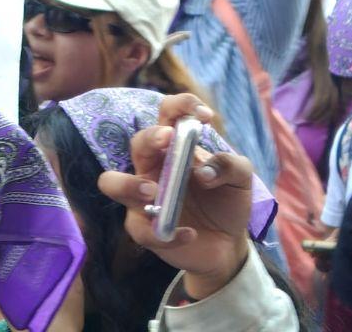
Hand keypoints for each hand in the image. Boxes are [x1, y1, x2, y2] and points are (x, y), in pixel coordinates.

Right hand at [98, 93, 250, 298]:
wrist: (228, 244)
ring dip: (129, 184)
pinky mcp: (143, 228)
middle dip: (150, 138)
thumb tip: (204, 172)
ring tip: (154, 193)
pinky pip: (143, 229)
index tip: (203, 115)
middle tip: (168, 139)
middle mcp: (152, 168)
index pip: (167, 114)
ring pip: (111, 182)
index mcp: (174, 147)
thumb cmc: (226, 201)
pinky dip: (168, 232)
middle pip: (137, 143)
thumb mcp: (240, 179)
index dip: (180, 106)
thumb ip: (230, 165)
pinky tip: (190, 234)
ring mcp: (142, 198)